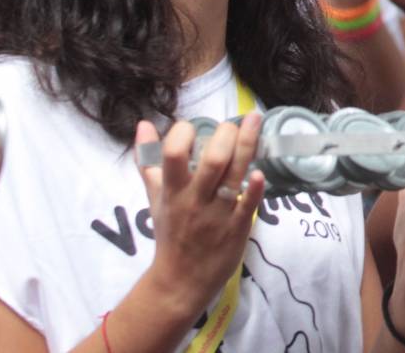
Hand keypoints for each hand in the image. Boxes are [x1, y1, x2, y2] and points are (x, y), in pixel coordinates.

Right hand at [135, 114, 266, 317]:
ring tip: (255, 121)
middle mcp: (194, 199)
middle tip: (233, 124)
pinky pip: (248, 206)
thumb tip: (144, 125)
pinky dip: (254, 189)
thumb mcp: (155, 197)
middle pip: (212, 161)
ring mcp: (217, 214)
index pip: (173, 154)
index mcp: (173, 190)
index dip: (184, 133)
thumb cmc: (170, 233)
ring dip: (246, 147)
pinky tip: (260, 173)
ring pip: (233, 176)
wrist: (180, 282)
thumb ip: (149, 161)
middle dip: (225, 136)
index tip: (193, 126)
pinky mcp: (237, 227)